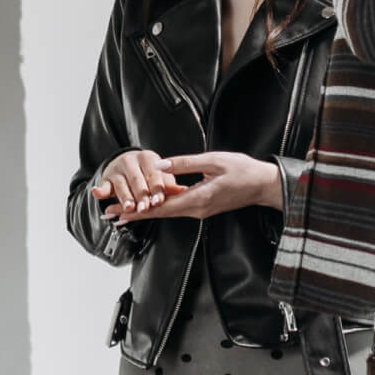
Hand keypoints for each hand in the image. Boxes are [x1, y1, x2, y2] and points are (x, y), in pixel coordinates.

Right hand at [89, 149, 181, 222]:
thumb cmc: (148, 175)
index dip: (156, 188)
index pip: (153, 174)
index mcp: (148, 158)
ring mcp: (117, 169)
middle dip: (141, 195)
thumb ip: (169, 186)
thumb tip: (184, 191)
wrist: (127, 165)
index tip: (159, 200)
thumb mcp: (160, 177)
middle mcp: (130, 161)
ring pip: (121, 185)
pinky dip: (100, 190)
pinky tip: (97, 193)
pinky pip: (103, 186)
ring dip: (125, 197)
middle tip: (145, 208)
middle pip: (137, 180)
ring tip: (129, 208)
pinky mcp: (106, 179)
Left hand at [113, 152, 281, 221]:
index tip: (118, 213)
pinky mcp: (203, 206)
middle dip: (133, 213)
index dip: (136, 210)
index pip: (160, 207)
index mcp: (197, 199)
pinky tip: (149, 203)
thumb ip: (184, 163)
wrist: (264, 185)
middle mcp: (196, 209)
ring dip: (144, 210)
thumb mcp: (213, 161)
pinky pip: (177, 207)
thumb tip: (159, 166)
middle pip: (159, 213)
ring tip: (123, 211)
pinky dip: (160, 206)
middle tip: (110, 214)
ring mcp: (199, 209)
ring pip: (167, 211)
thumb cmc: (244, 171)